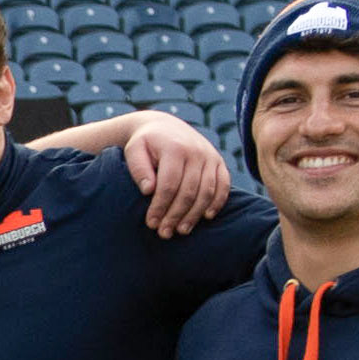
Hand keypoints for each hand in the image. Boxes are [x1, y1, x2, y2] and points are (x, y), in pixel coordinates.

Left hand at [117, 114, 234, 234]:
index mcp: (175, 148)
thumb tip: (148, 190)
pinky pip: (224, 184)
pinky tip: (206, 217)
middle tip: (164, 233)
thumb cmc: (146, 143)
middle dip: (176, 215)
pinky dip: (217, 202)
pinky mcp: (218, 161)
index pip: (169, 184)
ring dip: (195, 214)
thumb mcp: (134, 150)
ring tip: (182, 231)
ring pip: (207, 191)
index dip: (160, 206)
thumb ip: (139, 169)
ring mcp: (210, 156)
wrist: (165, 126)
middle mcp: (196, 151)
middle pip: (189, 191)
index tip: (151, 223)